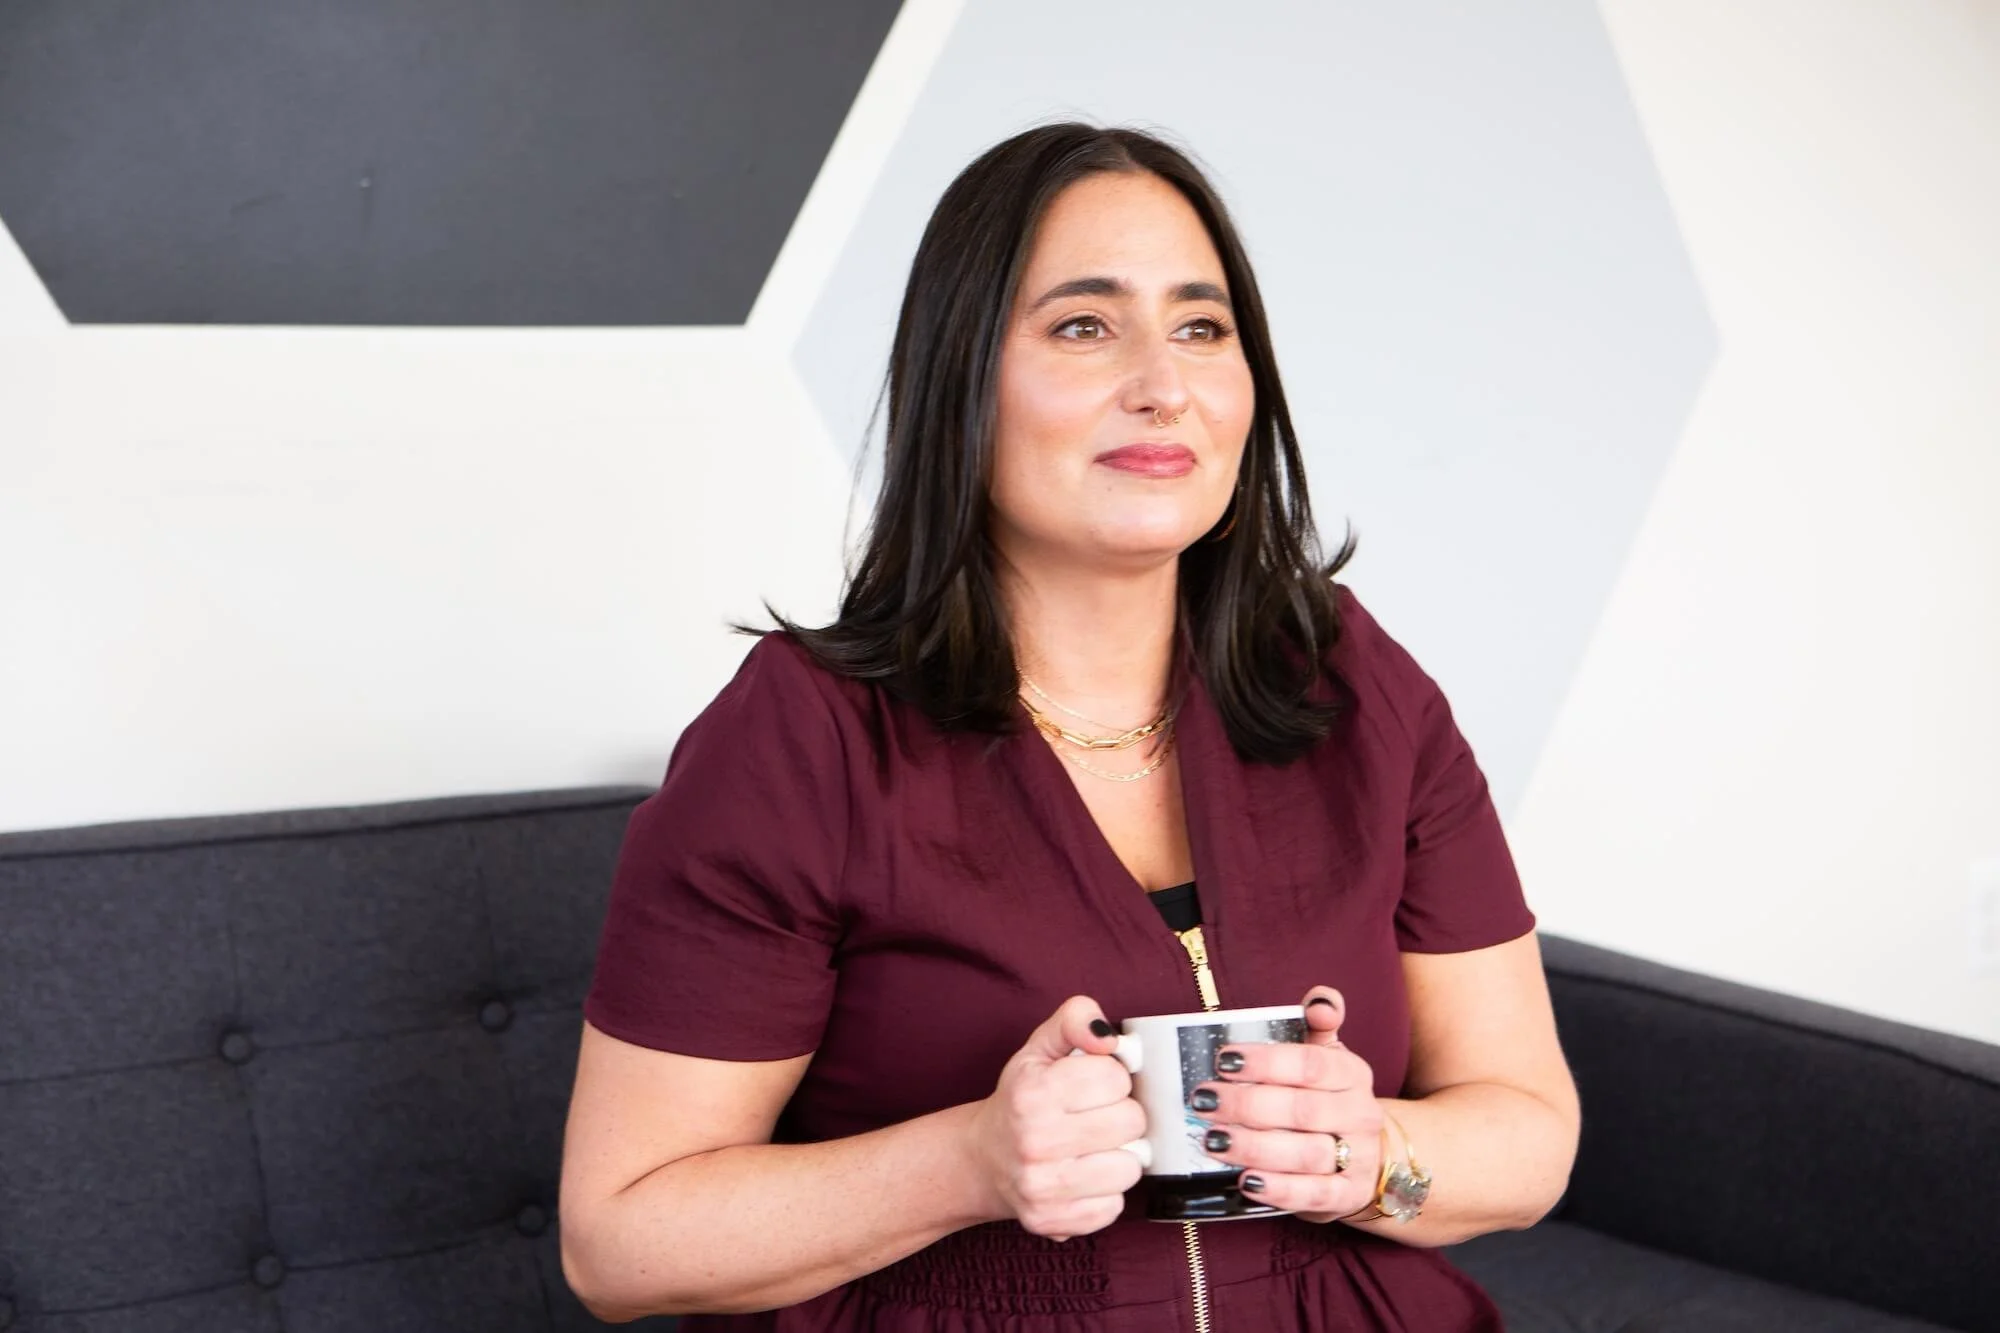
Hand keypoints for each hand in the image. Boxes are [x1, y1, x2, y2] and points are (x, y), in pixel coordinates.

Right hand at [967, 996, 1147, 1241]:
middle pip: (1130, 1122)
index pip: (1115, 1078)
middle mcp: (1034, 1141)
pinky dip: (1106, 1193)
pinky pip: (1113, 1208)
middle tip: (1095, 1118)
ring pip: (1129, 1168)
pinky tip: (1084, 1178)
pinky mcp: (1051, 1221)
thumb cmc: (1022, 1099)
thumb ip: (1076, 1020)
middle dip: (1120, 1116)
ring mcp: (1041, 1186)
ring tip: (1093, 1149)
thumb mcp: (1040, 1047)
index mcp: (1033, 1092)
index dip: (1111, 1079)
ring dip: (1119, 1156)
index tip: (1092, 1087)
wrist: (984, 1158)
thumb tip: (1109, 1037)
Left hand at [1189, 985, 1383, 1223]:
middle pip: (1303, 1109)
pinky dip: (1279, 1190)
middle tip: (1204, 1101)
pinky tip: (1245, 1180)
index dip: (1266, 1062)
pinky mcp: (1348, 1195)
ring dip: (1255, 1148)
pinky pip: (1314, 1195)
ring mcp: (1357, 1157)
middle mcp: (1360, 1114)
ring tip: (1213, 1140)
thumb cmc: (1329, 1098)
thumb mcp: (1328, 1057)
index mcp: (1351, 1073)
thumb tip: (1321, 999)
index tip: (1223, 1060)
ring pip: (1306, 1154)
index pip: (1311, 1064)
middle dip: (1247, 1105)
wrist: (1367, 1155)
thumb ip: (1318, 1024)